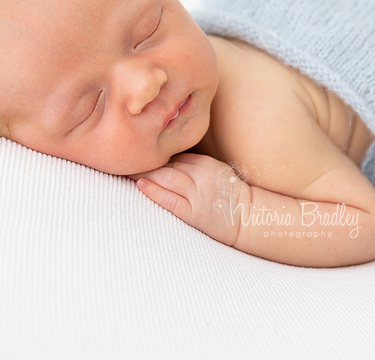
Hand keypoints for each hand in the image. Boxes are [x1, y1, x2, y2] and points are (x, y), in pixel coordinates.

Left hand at [129, 153, 249, 246]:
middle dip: (145, 163)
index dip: (155, 157)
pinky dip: (154, 191)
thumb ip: (196, 165)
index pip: (175, 156)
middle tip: (124, 160)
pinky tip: (141, 185)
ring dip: (145, 174)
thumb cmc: (231, 196)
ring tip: (126, 172)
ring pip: (166, 177)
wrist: (249, 218)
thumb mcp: (217, 171)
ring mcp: (197, 194)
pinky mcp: (194, 212)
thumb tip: (169, 162)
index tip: (138, 155)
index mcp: (206, 163)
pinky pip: (170, 199)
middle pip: (167, 164)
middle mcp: (201, 175)